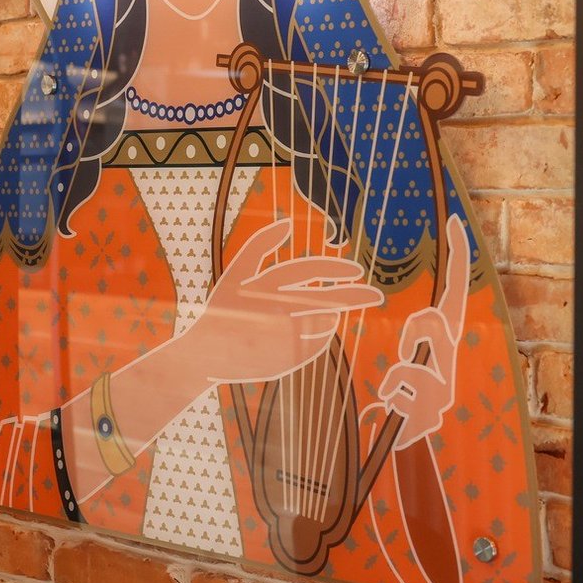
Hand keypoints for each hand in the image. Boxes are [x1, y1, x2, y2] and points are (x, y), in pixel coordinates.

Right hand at [180, 219, 383, 386]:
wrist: (205, 357)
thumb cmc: (221, 312)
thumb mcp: (234, 275)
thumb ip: (258, 246)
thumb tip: (286, 222)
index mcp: (265, 286)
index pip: (308, 271)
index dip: (335, 269)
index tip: (356, 270)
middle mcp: (276, 311)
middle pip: (326, 299)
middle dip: (355, 296)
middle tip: (376, 295)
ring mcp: (283, 338)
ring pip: (323, 323)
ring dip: (329, 317)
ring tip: (322, 316)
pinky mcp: (288, 359)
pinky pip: (315, 344)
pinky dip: (317, 336)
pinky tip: (305, 333)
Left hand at [380, 213, 470, 449]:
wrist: (410, 446)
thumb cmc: (404, 399)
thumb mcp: (407, 364)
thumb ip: (414, 345)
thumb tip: (419, 325)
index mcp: (445, 345)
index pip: (455, 294)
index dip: (459, 258)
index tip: (454, 221)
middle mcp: (452, 362)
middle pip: (437, 324)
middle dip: (419, 332)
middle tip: (409, 351)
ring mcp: (446, 389)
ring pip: (412, 365)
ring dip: (396, 381)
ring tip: (396, 398)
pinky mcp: (433, 413)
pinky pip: (399, 391)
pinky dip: (390, 402)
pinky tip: (395, 414)